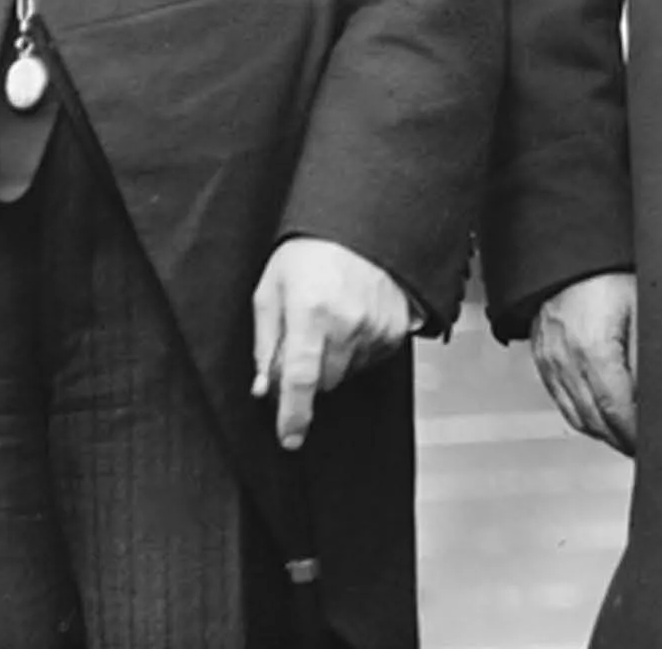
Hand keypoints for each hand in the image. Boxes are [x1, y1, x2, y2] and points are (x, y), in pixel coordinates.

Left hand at [251, 237, 415, 449]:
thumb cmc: (311, 252)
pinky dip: (359, 349)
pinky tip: (353, 320)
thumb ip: (266, 343)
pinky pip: (372, 359)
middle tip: (303, 342)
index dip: (293, 415)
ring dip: (334, 360)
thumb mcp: (271, 290)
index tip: (289, 438)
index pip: (300, 380)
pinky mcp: (397, 328)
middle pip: (324, 382)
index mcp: (310, 313)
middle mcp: (348, 323)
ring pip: (348, 372)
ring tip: (330, 321)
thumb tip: (264, 386)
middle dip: (308, 373)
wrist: (360, 224)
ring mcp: (377, 326)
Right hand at [530, 272, 638, 453]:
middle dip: (620, 439)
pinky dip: (582, 415)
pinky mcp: (543, 360)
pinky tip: (599, 416)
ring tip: (625, 437)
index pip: (616, 411)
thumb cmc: (607, 273)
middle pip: (594, 420)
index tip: (651, 444)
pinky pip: (562, 401)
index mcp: (593, 350)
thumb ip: (648, 355)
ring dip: (602, 432)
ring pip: (576, 416)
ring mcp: (550, 362)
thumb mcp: (642, 310)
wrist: (570, 255)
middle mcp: (566, 361)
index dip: (634, 434)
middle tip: (643, 448)